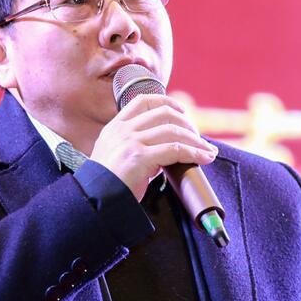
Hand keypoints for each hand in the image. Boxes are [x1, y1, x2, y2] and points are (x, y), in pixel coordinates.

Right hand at [89, 94, 216, 200]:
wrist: (93, 200)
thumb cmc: (106, 185)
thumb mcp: (114, 157)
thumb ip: (135, 148)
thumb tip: (164, 154)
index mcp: (115, 127)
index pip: (142, 101)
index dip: (166, 102)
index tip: (181, 111)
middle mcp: (123, 130)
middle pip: (164, 113)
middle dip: (187, 123)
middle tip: (198, 137)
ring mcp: (130, 142)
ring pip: (173, 131)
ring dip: (196, 140)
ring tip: (207, 151)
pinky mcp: (140, 157)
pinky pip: (175, 150)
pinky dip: (194, 153)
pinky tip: (204, 158)